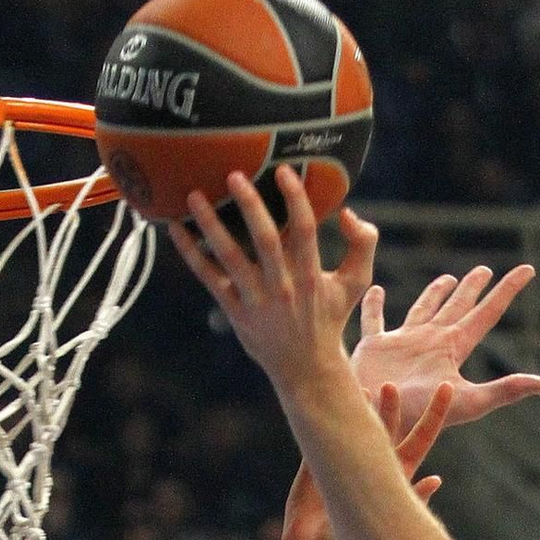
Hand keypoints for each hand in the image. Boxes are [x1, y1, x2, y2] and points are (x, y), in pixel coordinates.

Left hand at [170, 165, 376, 395]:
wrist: (307, 369)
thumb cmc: (329, 317)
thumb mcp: (356, 284)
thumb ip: (363, 244)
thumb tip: (346, 211)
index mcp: (311, 275)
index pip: (304, 230)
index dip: (295, 199)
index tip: (284, 170)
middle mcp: (283, 287)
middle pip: (265, 241)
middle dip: (250, 206)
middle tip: (234, 175)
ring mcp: (256, 300)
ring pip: (230, 258)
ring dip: (210, 226)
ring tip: (193, 195)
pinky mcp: (235, 312)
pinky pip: (210, 279)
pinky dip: (192, 254)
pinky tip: (176, 229)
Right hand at [280, 382, 450, 539]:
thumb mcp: (387, 526)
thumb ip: (411, 500)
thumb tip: (436, 479)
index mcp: (394, 478)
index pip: (419, 442)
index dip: (433, 416)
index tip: (447, 389)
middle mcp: (372, 465)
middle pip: (388, 428)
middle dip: (392, 406)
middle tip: (392, 386)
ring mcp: (344, 461)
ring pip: (357, 427)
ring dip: (362, 408)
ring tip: (364, 388)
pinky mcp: (317, 464)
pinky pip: (324, 435)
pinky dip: (330, 418)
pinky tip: (331, 399)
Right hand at [349, 268, 539, 432]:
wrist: (378, 425)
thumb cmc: (420, 413)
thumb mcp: (470, 402)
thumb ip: (507, 391)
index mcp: (453, 349)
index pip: (488, 313)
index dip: (509, 290)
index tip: (528, 269)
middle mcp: (431, 343)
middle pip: (457, 308)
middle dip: (472, 288)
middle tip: (484, 270)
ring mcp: (403, 344)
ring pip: (423, 310)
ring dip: (435, 294)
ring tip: (448, 278)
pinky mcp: (374, 348)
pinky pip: (374, 320)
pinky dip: (374, 304)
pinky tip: (376, 290)